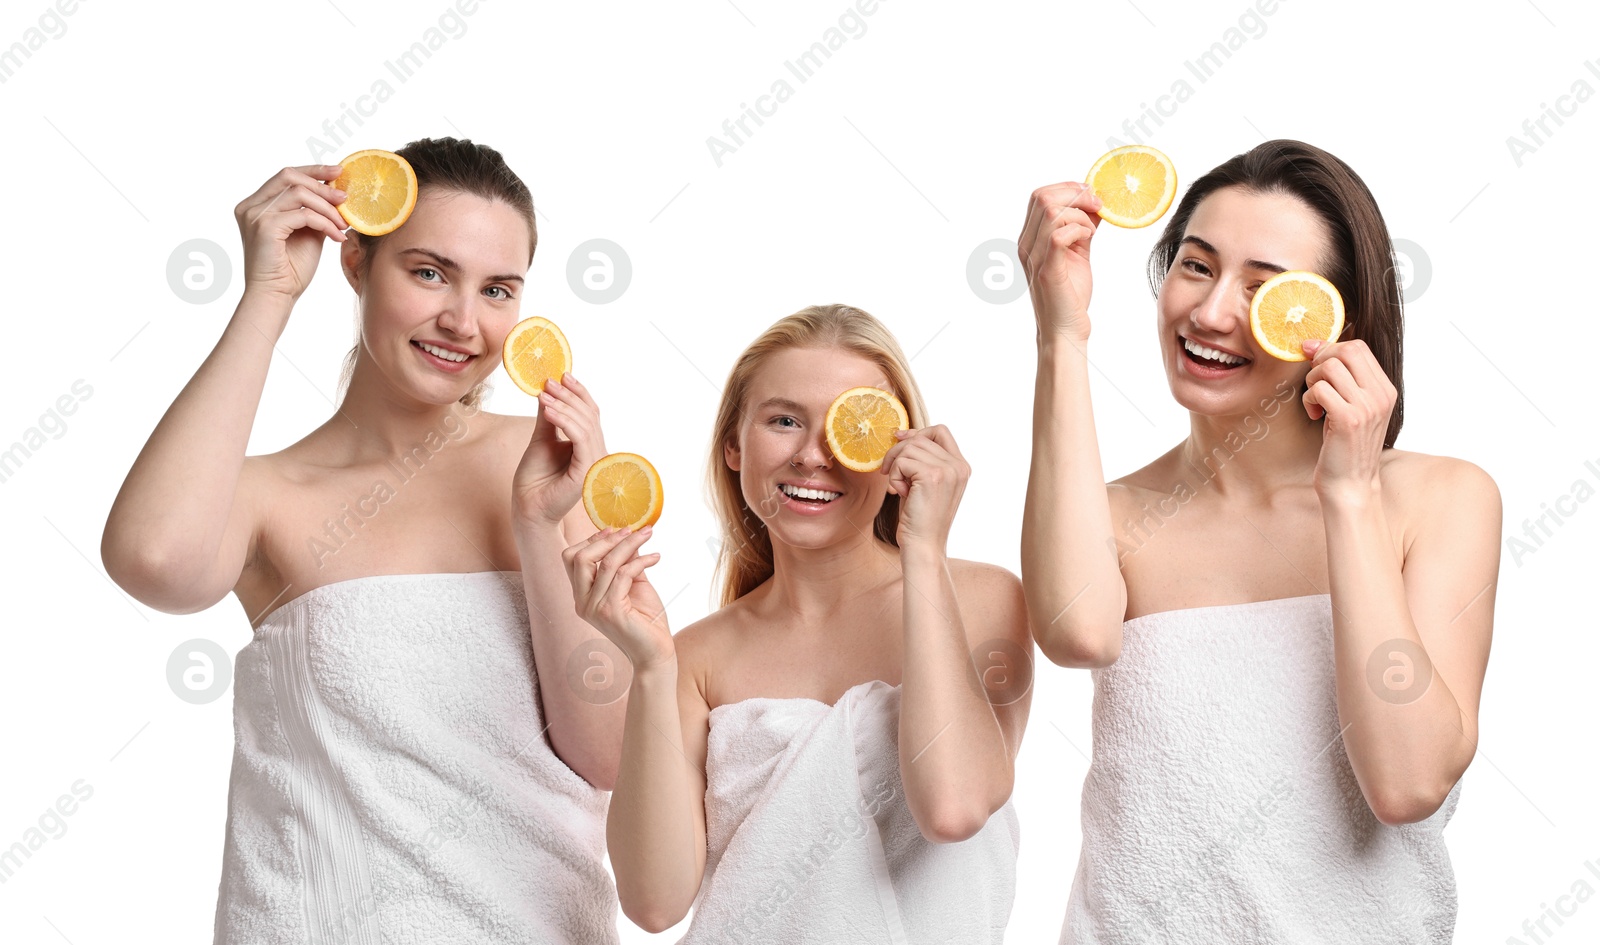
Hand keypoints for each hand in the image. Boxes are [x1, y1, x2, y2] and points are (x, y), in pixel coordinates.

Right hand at [234, 164, 349, 301]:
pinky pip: (304, 215)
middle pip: (289, 177)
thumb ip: (315, 210)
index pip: (285, 175)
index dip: (313, 170)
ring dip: (327, 208)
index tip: (338, 171)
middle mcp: (250, 206)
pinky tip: (336, 236)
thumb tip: (336, 191)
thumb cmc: (291, 268)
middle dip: (322, 185)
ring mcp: (255, 215)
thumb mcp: (307, 232)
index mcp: (256, 204)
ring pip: (299, 194)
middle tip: (345, 197)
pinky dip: (325, 223)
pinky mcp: (265, 227)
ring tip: (343, 224)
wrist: (277, 296)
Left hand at [513, 373, 607, 527]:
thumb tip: (547, 389)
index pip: (590, 413)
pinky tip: (548, 411)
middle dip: (569, 395)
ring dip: (564, 406)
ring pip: (586, 424)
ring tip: (543, 395)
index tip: (561, 375)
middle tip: (548, 382)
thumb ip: (549, 416)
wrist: (528, 505)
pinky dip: (565, 421)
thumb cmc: (535, 477)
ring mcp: (594, 462)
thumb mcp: (542, 438)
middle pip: (590, 415)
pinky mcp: (587, 471)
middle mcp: (596, 452)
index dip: (579, 392)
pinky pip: (581, 439)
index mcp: (588, 445)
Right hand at [562, 527, 671, 668]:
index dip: (592, 539)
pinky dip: (640, 561)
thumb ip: (626, 563)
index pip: (572, 559)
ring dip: (629, 544)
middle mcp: (582, 602)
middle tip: (632, 530)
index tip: (615, 529)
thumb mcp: (633, 585)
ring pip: (605, 563)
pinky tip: (656, 557)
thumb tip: (627, 536)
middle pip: (580, 557)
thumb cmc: (646, 620)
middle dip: (607, 538)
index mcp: (582, 596)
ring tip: (648, 535)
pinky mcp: (611, 612)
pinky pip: (623, 575)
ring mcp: (594, 608)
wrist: (656, 653)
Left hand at [879, 425, 969, 552]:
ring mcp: (948, 470)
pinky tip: (899, 493)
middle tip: (888, 472)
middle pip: (920, 438)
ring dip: (895, 466)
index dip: (917, 432)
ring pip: (909, 448)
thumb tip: (902, 434)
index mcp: (961, 467)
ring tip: (898, 487)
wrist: (924, 545)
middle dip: (898, 451)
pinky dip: (893, 476)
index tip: (898, 439)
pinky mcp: (932, 476)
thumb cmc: (920, 518)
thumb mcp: (924, 484)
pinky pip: (902, 462)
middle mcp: (958, 466)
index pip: (940, 431)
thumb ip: (922, 460)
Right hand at [1017, 182, 1102, 343]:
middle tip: (1098, 206)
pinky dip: (1079, 230)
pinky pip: (1059, 234)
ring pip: (1052, 212)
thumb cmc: (1069, 295)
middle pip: (1043, 197)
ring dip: (1080, 215)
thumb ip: (1081, 227)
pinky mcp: (1048, 270)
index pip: (1040, 195)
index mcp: (1029, 239)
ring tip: (1092, 231)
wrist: (1064, 330)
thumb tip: (1096, 203)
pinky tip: (1088, 240)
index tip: (1091, 195)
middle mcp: (1026, 245)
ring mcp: (1035, 257)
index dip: (1068, 187)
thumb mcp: (1077, 252)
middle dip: (1076, 194)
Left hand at [1301, 338, 1395, 501]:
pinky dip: (1309, 399)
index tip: (1317, 367)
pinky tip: (1315, 415)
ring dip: (1312, 382)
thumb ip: (1340, 377)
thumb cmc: (1345, 445)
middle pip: (1346, 350)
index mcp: (1385, 389)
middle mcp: (1381, 395)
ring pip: (1329, 367)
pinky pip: (1320, 389)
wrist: (1350, 484)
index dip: (1331, 350)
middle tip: (1315, 384)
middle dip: (1321, 362)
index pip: (1358, 347)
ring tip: (1316, 403)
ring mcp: (1367, 407)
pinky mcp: (1349, 420)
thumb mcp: (1350, 406)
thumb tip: (1312, 344)